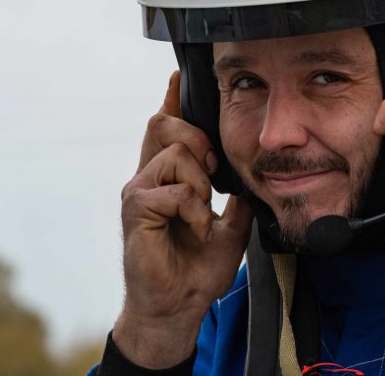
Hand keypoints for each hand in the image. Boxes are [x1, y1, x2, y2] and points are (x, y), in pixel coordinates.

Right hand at [114, 71, 252, 367]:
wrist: (178, 308)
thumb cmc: (196, 270)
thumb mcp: (229, 226)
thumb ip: (235, 197)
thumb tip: (250, 176)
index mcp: (166, 178)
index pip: (165, 128)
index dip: (172, 100)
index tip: (179, 75)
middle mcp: (146, 178)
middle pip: (163, 123)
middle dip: (196, 135)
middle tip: (213, 171)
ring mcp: (137, 192)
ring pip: (175, 154)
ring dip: (201, 184)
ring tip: (202, 214)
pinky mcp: (135, 211)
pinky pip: (173, 190)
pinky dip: (195, 209)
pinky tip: (197, 229)